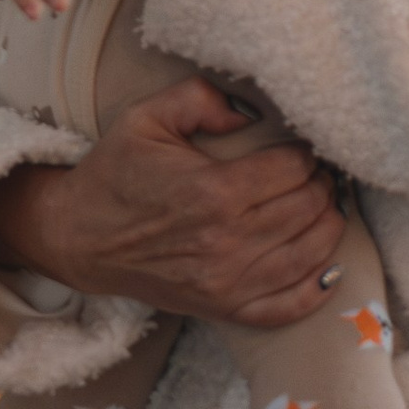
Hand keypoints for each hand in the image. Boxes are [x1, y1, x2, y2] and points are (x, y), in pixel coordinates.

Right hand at [0, 78, 344, 330]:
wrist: (80, 237)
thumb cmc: (116, 171)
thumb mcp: (148, 116)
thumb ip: (201, 98)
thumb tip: (252, 111)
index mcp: (213, 192)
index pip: (292, 169)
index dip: (308, 153)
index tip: (307, 144)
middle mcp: (226, 243)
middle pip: (306, 208)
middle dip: (323, 184)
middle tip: (322, 170)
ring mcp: (227, 284)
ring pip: (308, 254)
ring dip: (329, 225)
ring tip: (328, 204)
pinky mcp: (222, 310)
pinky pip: (286, 308)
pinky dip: (316, 290)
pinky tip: (328, 266)